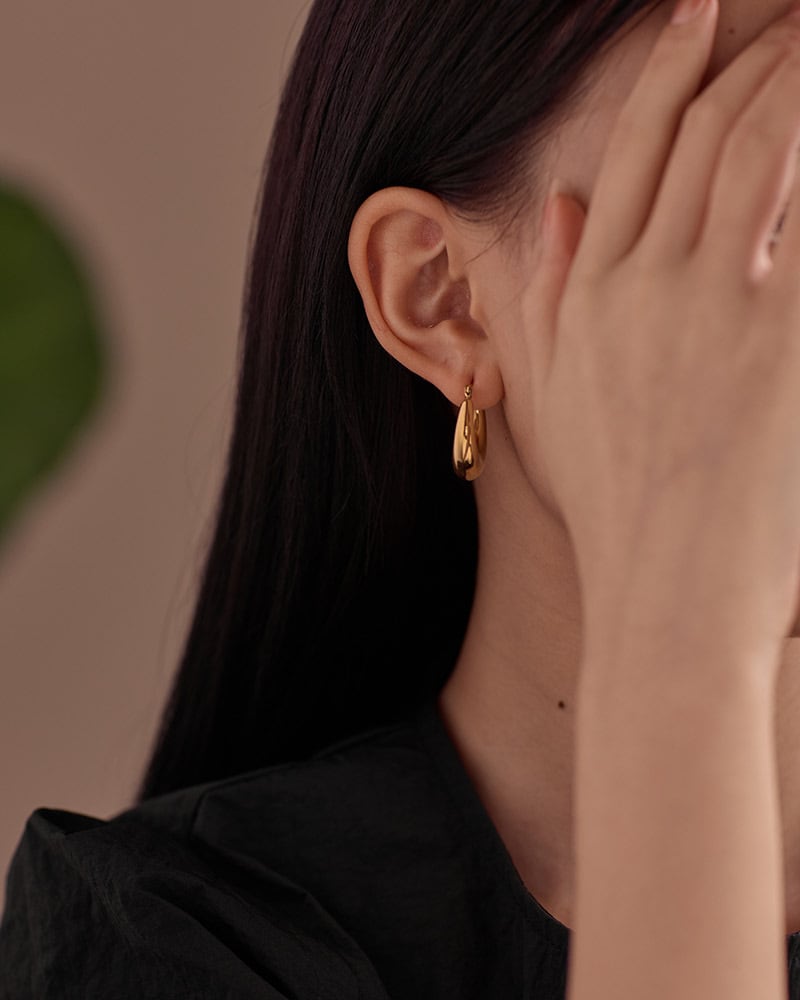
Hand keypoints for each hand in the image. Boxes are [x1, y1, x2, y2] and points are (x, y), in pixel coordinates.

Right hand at [528, 0, 799, 672]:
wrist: (667, 591)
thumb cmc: (618, 503)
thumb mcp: (557, 400)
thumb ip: (552, 299)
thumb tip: (562, 209)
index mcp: (591, 296)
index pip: (634, 151)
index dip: (667, 68)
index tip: (697, 14)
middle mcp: (643, 287)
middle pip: (708, 130)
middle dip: (756, 53)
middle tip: (789, 18)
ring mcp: (713, 310)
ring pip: (764, 148)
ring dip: (799, 78)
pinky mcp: (783, 344)